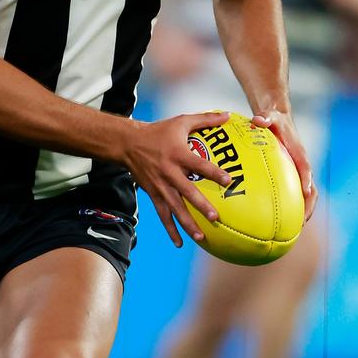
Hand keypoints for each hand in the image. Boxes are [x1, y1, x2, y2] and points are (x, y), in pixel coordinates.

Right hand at [125, 111, 231, 247]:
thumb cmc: (159, 131)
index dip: (214, 173)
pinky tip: (180, 243)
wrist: (128, 143)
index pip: (199, 165)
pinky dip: (170, 229)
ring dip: (187, 223)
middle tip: (216, 217)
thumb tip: (227, 115)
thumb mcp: (181, 121)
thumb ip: (205, 119)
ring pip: (174, 208)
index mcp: (178, 154)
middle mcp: (169, 172)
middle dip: (200, 205)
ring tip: (201, 237)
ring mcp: (160, 185)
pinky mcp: (153, 194)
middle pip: (186, 191)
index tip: (229, 181)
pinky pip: (162, 215)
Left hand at [251, 110, 317, 221]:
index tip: (306, 193)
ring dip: (300, 213)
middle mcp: (300, 166)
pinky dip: (286, 208)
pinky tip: (272, 221)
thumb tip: (257, 120)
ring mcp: (295, 173)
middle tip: (300, 223)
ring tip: (290, 231)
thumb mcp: (270, 116)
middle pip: (310, 191)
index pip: (306, 169)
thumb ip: (265, 118)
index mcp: (299, 153)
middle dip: (308, 207)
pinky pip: (289, 195)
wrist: (277, 119)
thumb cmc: (274, 119)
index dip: (307, 181)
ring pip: (303, 197)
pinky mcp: (288, 177)